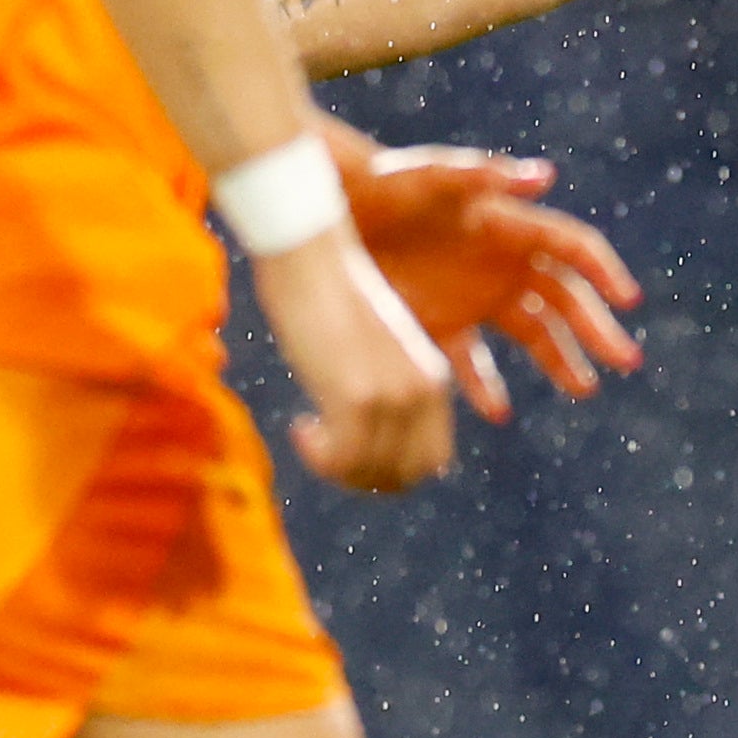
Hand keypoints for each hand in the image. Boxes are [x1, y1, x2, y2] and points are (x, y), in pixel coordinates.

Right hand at [254, 227, 459, 492]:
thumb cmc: (334, 298)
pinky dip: (319, 457)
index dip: (392, 472)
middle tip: (327, 454)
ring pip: (371, 471)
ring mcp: (393, 395)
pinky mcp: (356, 395)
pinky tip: (301, 426)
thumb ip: (388, 390)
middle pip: (406, 476)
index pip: (432, 462)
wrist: (314, 258)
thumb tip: (368, 439)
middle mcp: (423, 391)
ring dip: (335, 467)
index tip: (356, 452)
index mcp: (435, 381)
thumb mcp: (379, 351)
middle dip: (364, 478)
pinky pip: (343, 458)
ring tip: (310, 433)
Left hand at [335, 138, 644, 420]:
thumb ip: (484, 174)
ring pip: (532, 334)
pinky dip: (486, 387)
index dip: (604, 271)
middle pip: (565, 299)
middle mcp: (502, 263)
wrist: (330, 209)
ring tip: (584, 390)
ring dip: (560, 360)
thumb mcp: (432, 176)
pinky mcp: (439, 324)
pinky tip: (497, 413)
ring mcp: (473, 297)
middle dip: (597, 329)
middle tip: (624, 361)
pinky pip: (472, 362)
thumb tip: (546, 176)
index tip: (628, 301)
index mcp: (511, 226)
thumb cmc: (386, 183)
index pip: (573, 248)